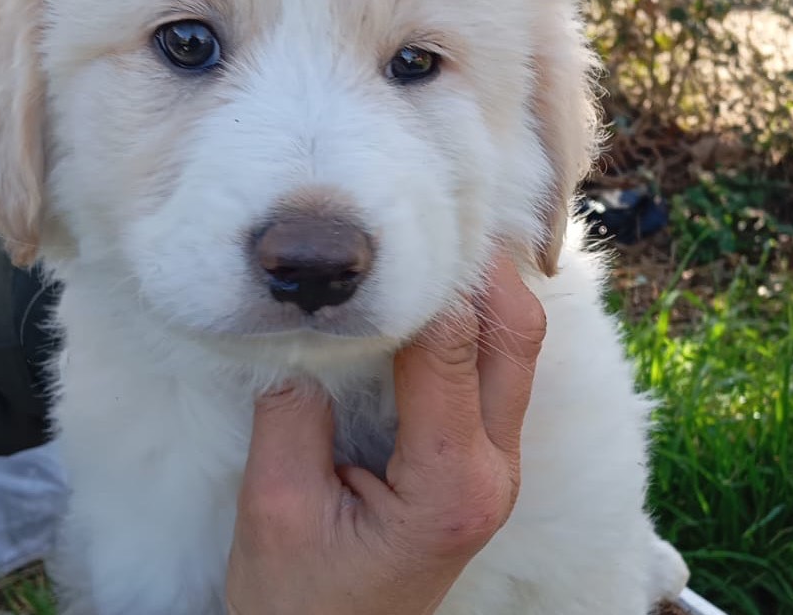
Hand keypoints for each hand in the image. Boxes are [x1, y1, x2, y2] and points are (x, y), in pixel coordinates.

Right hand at [225, 258, 546, 614]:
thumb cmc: (298, 598)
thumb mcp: (273, 507)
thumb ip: (293, 412)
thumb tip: (308, 327)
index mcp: (448, 486)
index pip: (451, 351)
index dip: (419, 282)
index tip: (382, 234)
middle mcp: (494, 472)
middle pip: (517, 339)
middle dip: (479, 269)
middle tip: (426, 215)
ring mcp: (499, 467)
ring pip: (519, 350)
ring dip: (483, 291)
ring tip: (430, 243)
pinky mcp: (486, 462)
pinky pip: (499, 372)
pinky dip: (476, 323)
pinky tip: (434, 295)